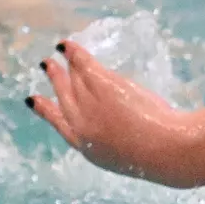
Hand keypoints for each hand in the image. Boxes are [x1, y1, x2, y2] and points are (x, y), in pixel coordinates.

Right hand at [27, 41, 200, 186]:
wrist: (170, 152)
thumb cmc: (163, 158)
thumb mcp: (132, 157)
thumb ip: (119, 142)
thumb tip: (124, 131)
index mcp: (88, 148)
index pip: (61, 125)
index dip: (46, 111)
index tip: (34, 100)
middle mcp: (81, 125)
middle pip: (63, 97)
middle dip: (55, 80)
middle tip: (47, 66)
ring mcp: (89, 104)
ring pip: (73, 79)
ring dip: (65, 64)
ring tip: (59, 52)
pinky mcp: (100, 86)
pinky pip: (82, 64)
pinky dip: (74, 52)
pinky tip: (68, 45)